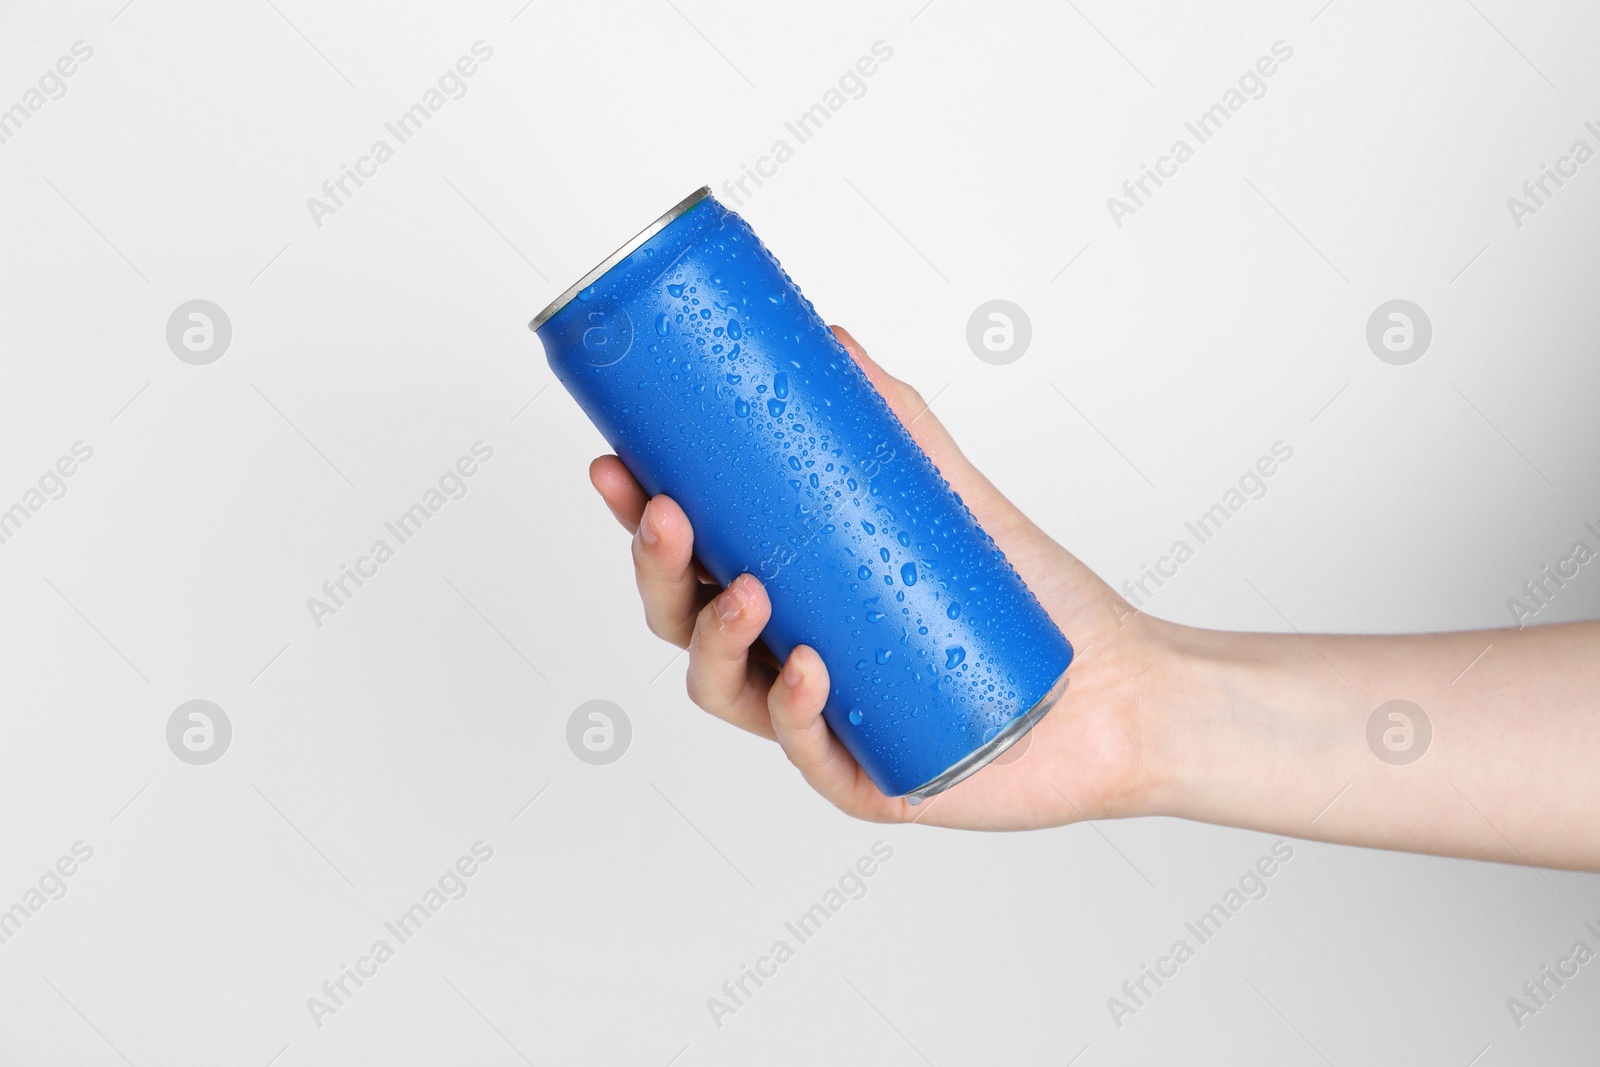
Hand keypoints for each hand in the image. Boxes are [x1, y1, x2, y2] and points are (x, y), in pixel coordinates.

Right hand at [589, 326, 1167, 828]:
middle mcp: (787, 661)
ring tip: (747, 590)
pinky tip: (807, 670)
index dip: (638, 519)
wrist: (1115, 685)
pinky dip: (796, 712)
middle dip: (657, 570)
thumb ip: (894, 424)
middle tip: (667, 513)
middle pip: (681, 626)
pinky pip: (811, 755)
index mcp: (789, 601)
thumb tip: (833, 339)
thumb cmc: (1025, 601)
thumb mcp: (950, 499)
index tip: (616, 463)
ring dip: (716, 639)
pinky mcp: (870, 779)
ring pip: (724, 693)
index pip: (689, 562)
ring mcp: (821, 724)